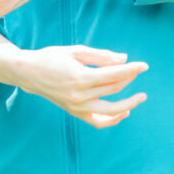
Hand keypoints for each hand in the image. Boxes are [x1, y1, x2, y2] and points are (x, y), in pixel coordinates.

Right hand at [16, 44, 147, 127]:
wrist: (29, 73)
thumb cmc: (52, 57)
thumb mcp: (75, 51)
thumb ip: (101, 56)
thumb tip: (124, 59)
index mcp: (80, 77)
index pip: (113, 75)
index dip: (131, 69)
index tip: (144, 65)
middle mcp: (80, 95)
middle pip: (114, 89)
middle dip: (129, 79)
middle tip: (138, 70)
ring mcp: (77, 107)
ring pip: (110, 110)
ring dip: (129, 104)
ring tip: (141, 97)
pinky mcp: (75, 112)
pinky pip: (98, 122)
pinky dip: (113, 119)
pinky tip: (124, 111)